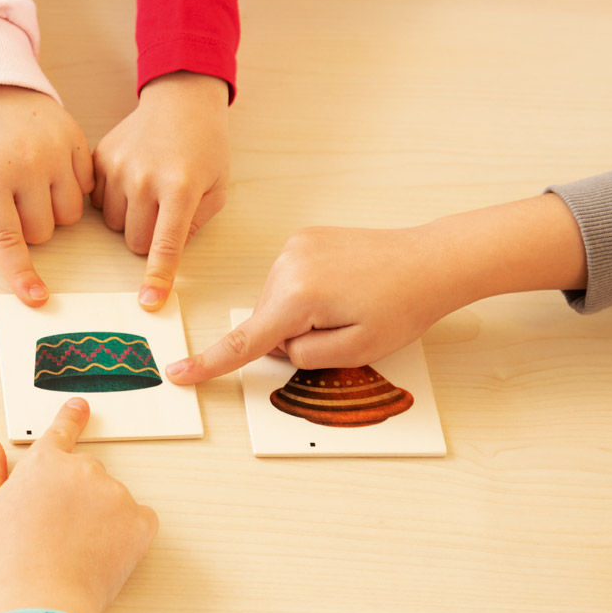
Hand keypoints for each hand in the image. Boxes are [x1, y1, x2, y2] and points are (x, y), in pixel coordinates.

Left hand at [0, 86, 92, 306]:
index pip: (8, 239)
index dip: (21, 274)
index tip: (36, 298)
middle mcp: (26, 165)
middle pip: (43, 232)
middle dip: (28, 228)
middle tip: (9, 201)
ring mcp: (55, 150)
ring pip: (70, 214)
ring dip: (52, 211)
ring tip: (31, 186)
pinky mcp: (76, 139)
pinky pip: (87, 186)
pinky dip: (71, 188)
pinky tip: (49, 170)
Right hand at [0, 399, 158, 612]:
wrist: (41, 601)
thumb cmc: (8, 560)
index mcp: (45, 462)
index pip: (61, 432)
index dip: (71, 418)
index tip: (80, 406)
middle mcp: (84, 469)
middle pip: (87, 472)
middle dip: (76, 495)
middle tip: (57, 530)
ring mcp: (115, 493)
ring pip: (112, 498)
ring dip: (100, 516)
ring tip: (75, 550)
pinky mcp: (139, 521)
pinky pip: (139, 520)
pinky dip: (127, 534)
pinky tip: (103, 553)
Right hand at [92, 71, 229, 310]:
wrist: (181, 101)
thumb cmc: (206, 147)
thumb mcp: (216, 189)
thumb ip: (195, 226)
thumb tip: (166, 256)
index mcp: (180, 188)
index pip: (165, 245)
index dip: (158, 277)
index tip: (149, 301)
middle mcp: (144, 179)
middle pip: (135, 242)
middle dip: (149, 238)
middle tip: (165, 211)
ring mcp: (117, 167)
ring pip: (113, 225)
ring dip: (130, 219)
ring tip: (149, 190)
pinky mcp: (99, 159)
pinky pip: (97, 202)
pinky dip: (114, 199)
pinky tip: (132, 178)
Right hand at [166, 195, 587, 382]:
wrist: (432, 260)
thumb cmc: (403, 306)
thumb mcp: (355, 351)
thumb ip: (304, 356)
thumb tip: (279, 344)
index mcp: (298, 296)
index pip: (245, 341)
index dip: (210, 364)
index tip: (179, 374)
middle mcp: (287, 264)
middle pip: (266, 322)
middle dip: (292, 337)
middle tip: (344, 329)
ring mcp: (294, 247)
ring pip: (276, 303)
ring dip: (301, 314)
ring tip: (348, 305)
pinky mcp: (304, 238)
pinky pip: (289, 281)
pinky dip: (306, 294)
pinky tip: (342, 287)